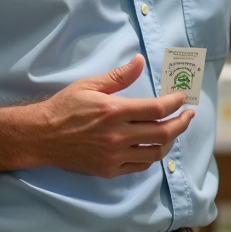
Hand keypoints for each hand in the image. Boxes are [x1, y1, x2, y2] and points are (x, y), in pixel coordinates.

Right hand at [32, 54, 193, 177]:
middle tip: (188, 115)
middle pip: (163, 133)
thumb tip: (140, 61)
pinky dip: (152, 156)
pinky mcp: (109, 170)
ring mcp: (114, 156)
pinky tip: (154, 146)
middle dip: (181, 123)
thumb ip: (119, 76)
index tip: (182, 98)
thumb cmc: (64, 107)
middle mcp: (118, 136)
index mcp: (114, 111)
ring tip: (174, 130)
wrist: (42, 136)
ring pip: (155, 153)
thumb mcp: (89, 85)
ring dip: (170, 141)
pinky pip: (140, 166)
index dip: (174, 103)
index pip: (156, 109)